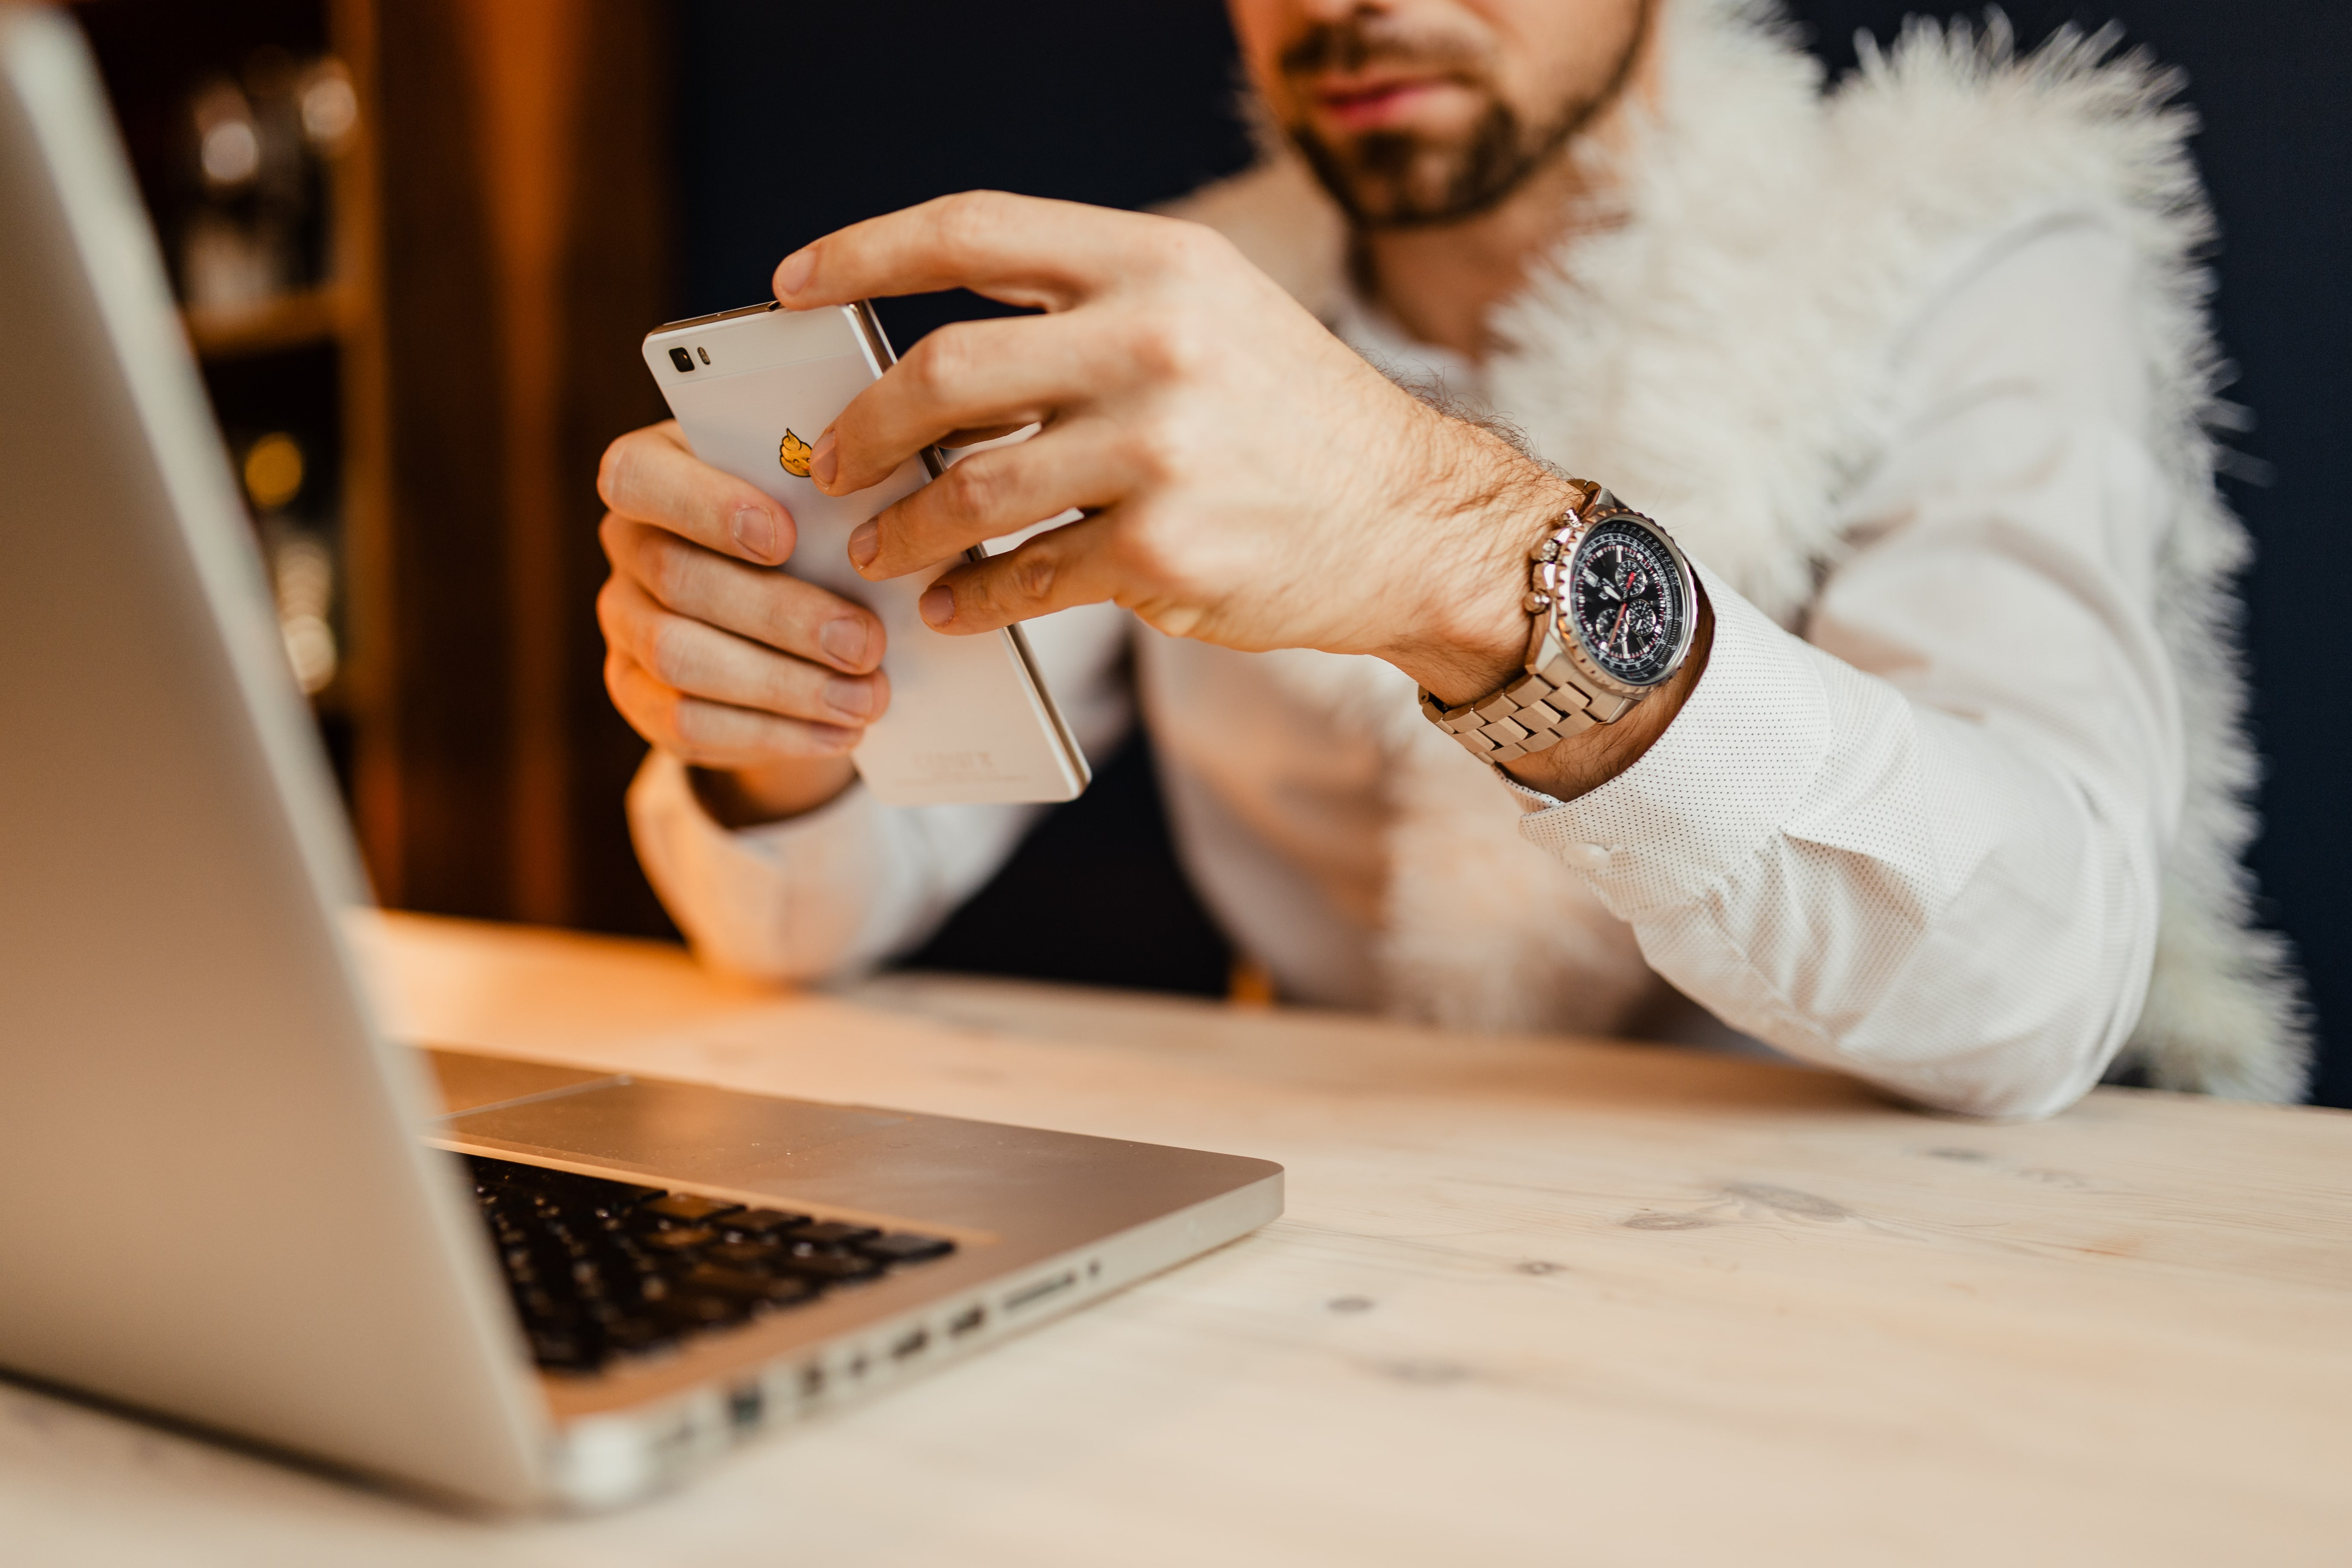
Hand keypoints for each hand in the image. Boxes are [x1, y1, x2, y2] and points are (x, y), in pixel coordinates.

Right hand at [594, 421, 888, 824]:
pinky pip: (687, 724)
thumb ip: (821, 501)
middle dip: (782, 617)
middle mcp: (627, 545)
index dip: (706, 507)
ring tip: (866, 699)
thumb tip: (877, 531)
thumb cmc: (809, 533)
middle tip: (866, 645)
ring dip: (784, 686)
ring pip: (680, 659)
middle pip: (679, 579)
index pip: (638, 476)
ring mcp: (624, 623)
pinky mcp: (637, 693)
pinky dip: (771, 733)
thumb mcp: (814, 501)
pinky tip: (837, 732)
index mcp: (655, 472)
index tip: (785, 539)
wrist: (790, 615)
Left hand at [776, 191, 1550, 703]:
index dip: (862, 251)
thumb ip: (1084, 314)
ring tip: (876, 548)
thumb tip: (937, 363)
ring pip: (968, 491)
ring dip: (900, 528)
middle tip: (830, 461)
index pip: (971, 229)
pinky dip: (971, 599)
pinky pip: (1025, 578)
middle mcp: (1152, 342)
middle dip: (862, 424)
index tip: (793, 286)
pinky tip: (951, 607)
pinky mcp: (1163, 550)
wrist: (1411, 518)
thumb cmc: (1290, 416)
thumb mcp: (1207, 315)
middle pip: (943, 370)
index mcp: (1154, 262)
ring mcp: (1158, 450)